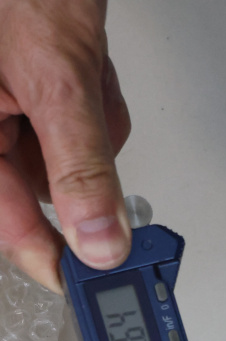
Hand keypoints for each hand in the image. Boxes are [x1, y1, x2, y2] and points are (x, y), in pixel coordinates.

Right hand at [0, 0, 130, 291]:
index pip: (8, 227)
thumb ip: (80, 165)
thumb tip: (99, 240)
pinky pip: (70, 116)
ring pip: (63, 149)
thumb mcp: (58, 76)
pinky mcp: (27, 84)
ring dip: (91, 119)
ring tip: (84, 68)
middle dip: (80, 155)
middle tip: (92, 119)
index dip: (53, 258)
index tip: (95, 280)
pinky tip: (86, 57)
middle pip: (39, 185)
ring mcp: (4, 102)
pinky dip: (91, 92)